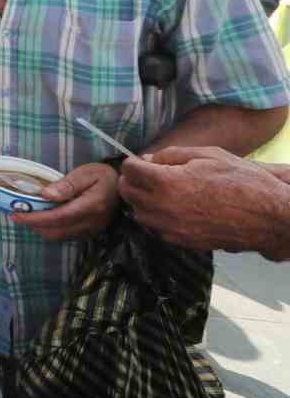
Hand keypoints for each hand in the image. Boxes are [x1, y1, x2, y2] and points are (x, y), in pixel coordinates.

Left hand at [15, 162, 119, 240]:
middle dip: (34, 224)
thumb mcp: (87, 173)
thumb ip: (67, 184)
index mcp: (90, 206)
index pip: (58, 217)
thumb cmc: (105, 176)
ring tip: (28, 214)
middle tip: (17, 213)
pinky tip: (43, 218)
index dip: (35, 218)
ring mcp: (91, 230)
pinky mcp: (89, 233)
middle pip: (56, 231)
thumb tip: (45, 194)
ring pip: (59, 236)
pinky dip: (51, 229)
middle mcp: (91, 223)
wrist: (125, 188)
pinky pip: (65, 236)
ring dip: (41, 228)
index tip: (16, 215)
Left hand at [120, 147, 289, 258]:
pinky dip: (158, 218)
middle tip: (146, 175)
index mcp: (167, 182)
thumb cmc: (242, 180)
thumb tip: (149, 159)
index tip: (141, 161)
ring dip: (143, 201)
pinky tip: (173, 208)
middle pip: (128, 193)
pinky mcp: (183, 242)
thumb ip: (172, 155)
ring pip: (139, 214)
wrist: (269, 216)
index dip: (133, 162)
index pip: (130, 170)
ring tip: (160, 192)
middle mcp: (163, 208)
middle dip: (132, 181)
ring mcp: (172, 229)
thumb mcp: (207, 155)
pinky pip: (157, 229)